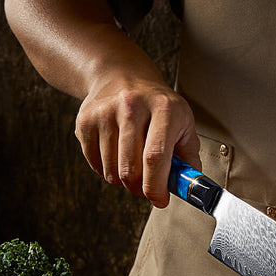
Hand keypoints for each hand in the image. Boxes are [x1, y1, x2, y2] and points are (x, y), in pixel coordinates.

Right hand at [74, 76, 200, 207]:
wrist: (122, 76)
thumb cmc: (157, 105)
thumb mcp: (183, 123)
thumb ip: (189, 158)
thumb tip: (188, 187)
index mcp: (163, 108)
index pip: (155, 157)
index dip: (156, 186)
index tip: (160, 200)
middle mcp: (132, 106)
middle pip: (130, 169)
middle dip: (140, 188)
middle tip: (147, 187)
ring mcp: (105, 112)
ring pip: (111, 170)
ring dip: (123, 180)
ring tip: (133, 166)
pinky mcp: (86, 120)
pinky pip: (95, 163)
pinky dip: (107, 169)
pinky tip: (117, 154)